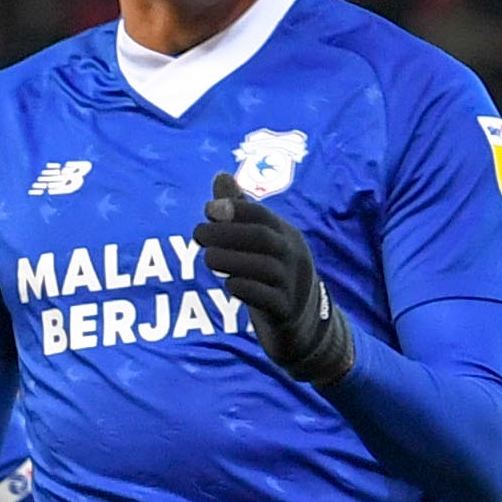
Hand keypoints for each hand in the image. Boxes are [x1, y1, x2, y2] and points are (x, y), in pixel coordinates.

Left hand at [202, 177, 353, 385]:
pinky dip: (245, 288)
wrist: (303, 325)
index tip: (208, 209)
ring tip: (207, 258)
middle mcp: (292, 256)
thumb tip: (221, 176)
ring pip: (264, 267)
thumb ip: (241, 211)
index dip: (236, 210)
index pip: (263, 216)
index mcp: (286, 235)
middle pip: (263, 238)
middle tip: (197, 234)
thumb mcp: (262, 242)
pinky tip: (229, 284)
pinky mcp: (285, 312)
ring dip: (230, 260)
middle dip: (226, 233)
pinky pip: (268, 298)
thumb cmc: (273, 275)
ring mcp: (291, 285)